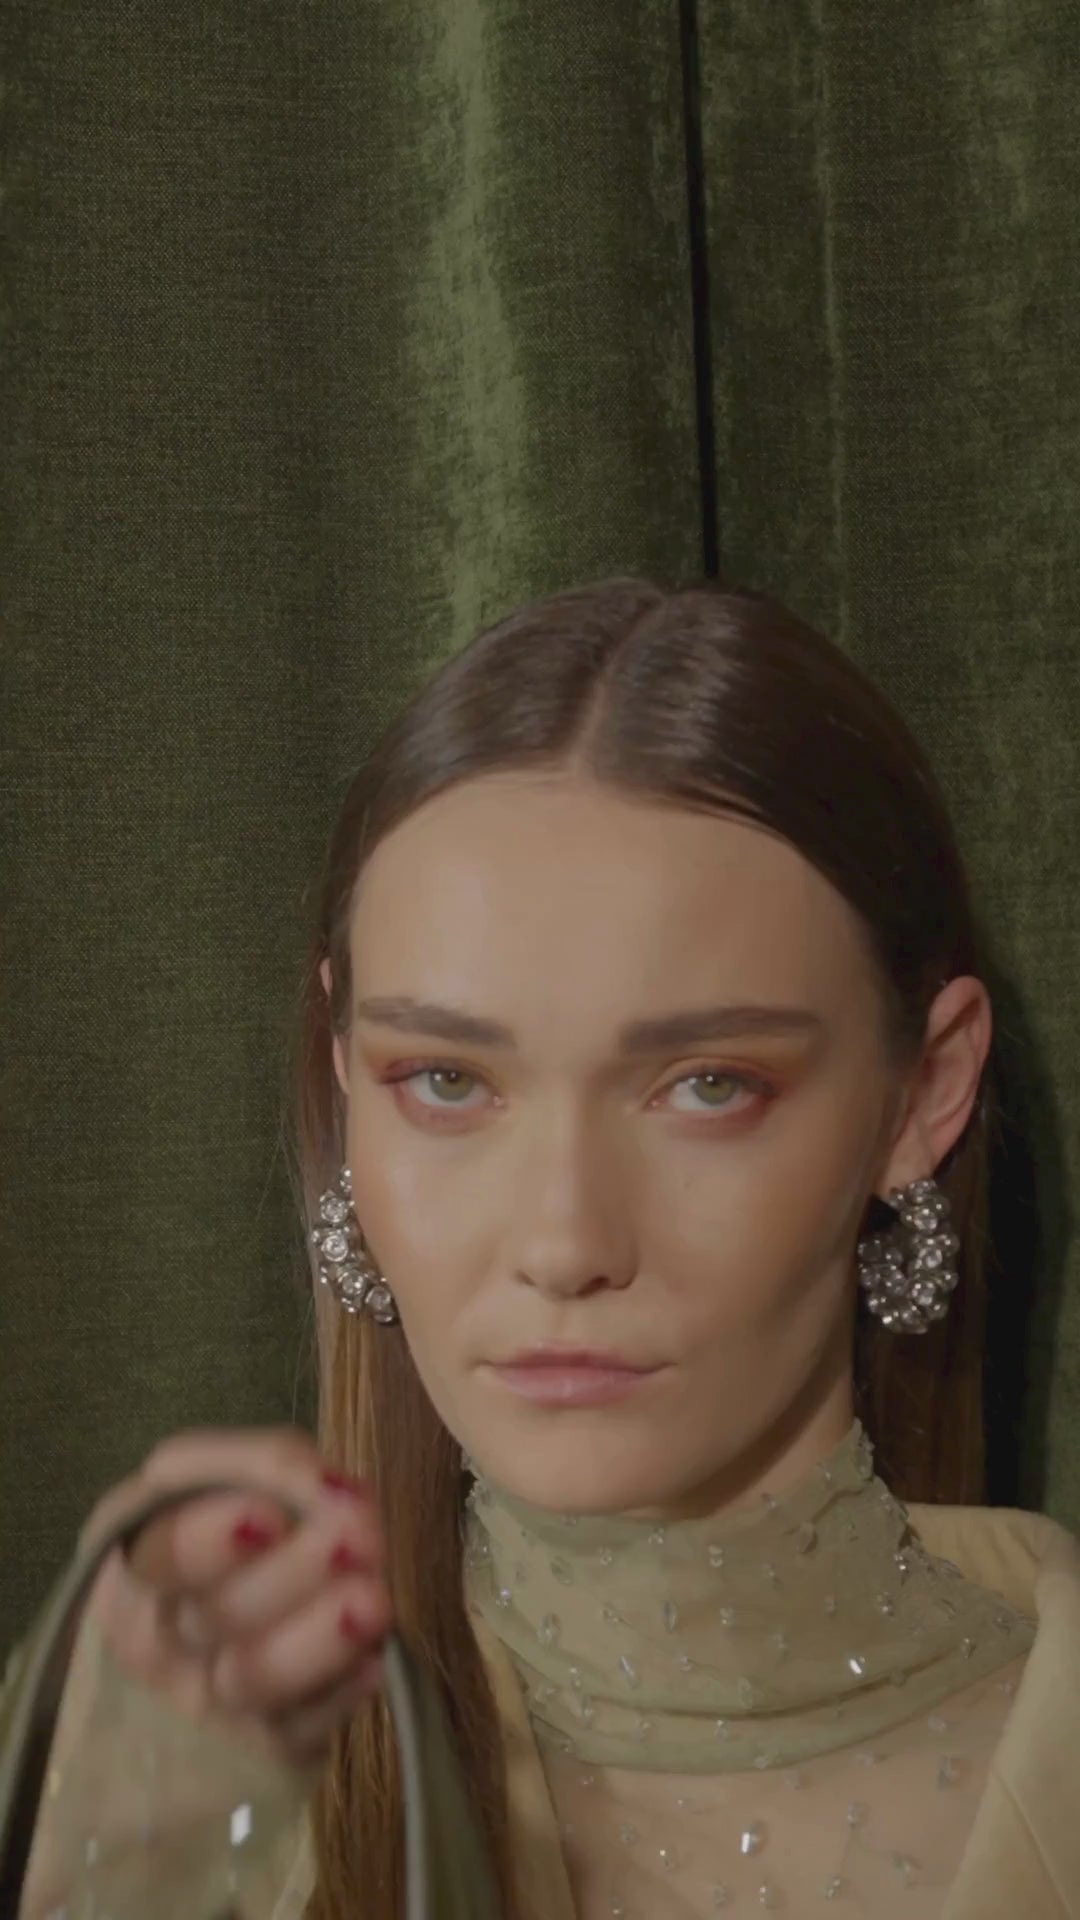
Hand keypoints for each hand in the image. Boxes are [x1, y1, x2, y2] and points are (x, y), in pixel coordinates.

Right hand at [79, 1426, 390, 1766]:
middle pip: (215, 1614)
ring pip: (252, 1679)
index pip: (162, 1552)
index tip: (270, 1517)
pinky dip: (334, 1696)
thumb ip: (269, 1469)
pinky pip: (294, 1730)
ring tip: (373, 1603)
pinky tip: (371, 1665)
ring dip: (318, 1639)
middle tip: (359, 1539)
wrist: (201, 1643)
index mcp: (137, 1557)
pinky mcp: (258, 1744)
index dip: (211, 1537)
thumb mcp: (227, 1481)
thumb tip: (330, 1489)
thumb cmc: (224, 1536)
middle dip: (290, 1573)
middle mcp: (159, 1636)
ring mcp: (204, 1699)